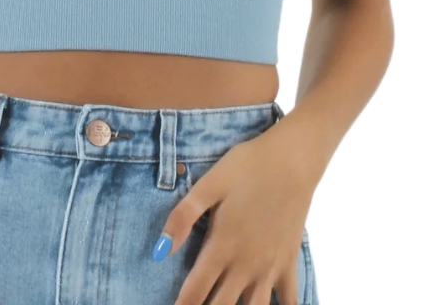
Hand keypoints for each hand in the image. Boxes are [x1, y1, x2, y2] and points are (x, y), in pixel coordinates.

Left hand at [155, 128, 315, 304]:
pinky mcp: (289, 264)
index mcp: (222, 245)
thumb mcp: (209, 185)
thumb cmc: (246, 167)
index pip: (196, 290)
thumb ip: (183, 217)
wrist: (292, 161)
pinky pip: (288, 302)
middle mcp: (246, 264)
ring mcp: (270, 267)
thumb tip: (159, 250)